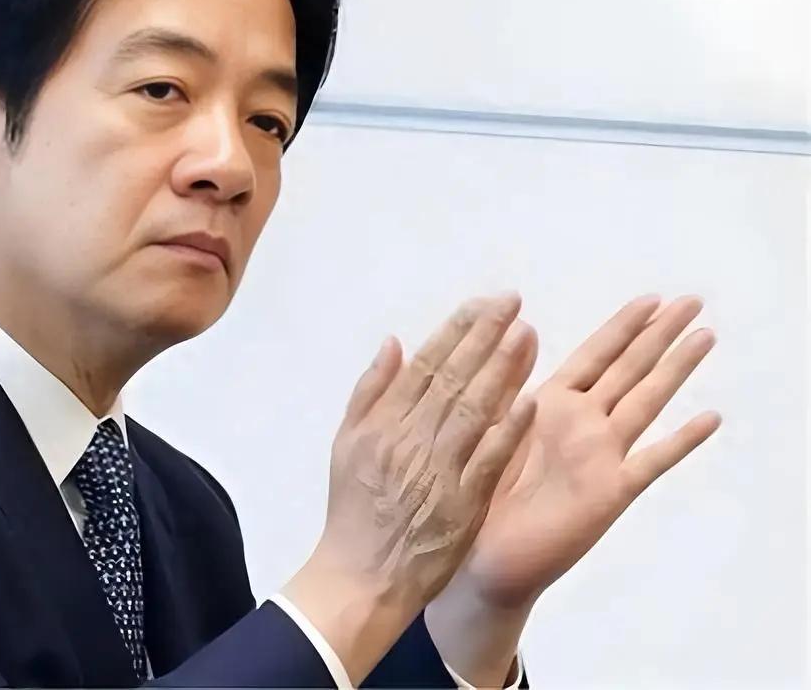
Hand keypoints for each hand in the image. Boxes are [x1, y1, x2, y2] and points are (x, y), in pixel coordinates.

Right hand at [284, 293, 538, 683]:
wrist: (362, 573)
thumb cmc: (354, 507)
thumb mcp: (346, 443)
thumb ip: (370, 391)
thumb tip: (394, 343)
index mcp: (383, 422)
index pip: (426, 365)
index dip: (456, 331)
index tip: (482, 303)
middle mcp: (411, 439)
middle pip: (453, 378)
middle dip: (484, 336)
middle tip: (512, 302)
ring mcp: (439, 470)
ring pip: (474, 410)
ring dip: (502, 370)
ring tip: (525, 334)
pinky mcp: (463, 503)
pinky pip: (489, 460)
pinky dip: (509, 431)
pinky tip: (531, 401)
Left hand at [446, 294, 721, 609]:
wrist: (482, 554)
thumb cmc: (478, 491)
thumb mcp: (487, 423)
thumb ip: (507, 378)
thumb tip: (520, 322)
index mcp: (550, 404)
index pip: (594, 356)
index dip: (622, 326)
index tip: (650, 297)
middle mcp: (583, 425)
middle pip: (628, 370)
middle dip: (659, 334)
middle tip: (693, 300)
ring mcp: (601, 456)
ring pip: (645, 402)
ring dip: (675, 369)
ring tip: (705, 336)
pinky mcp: (610, 492)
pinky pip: (651, 461)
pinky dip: (679, 440)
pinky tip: (708, 417)